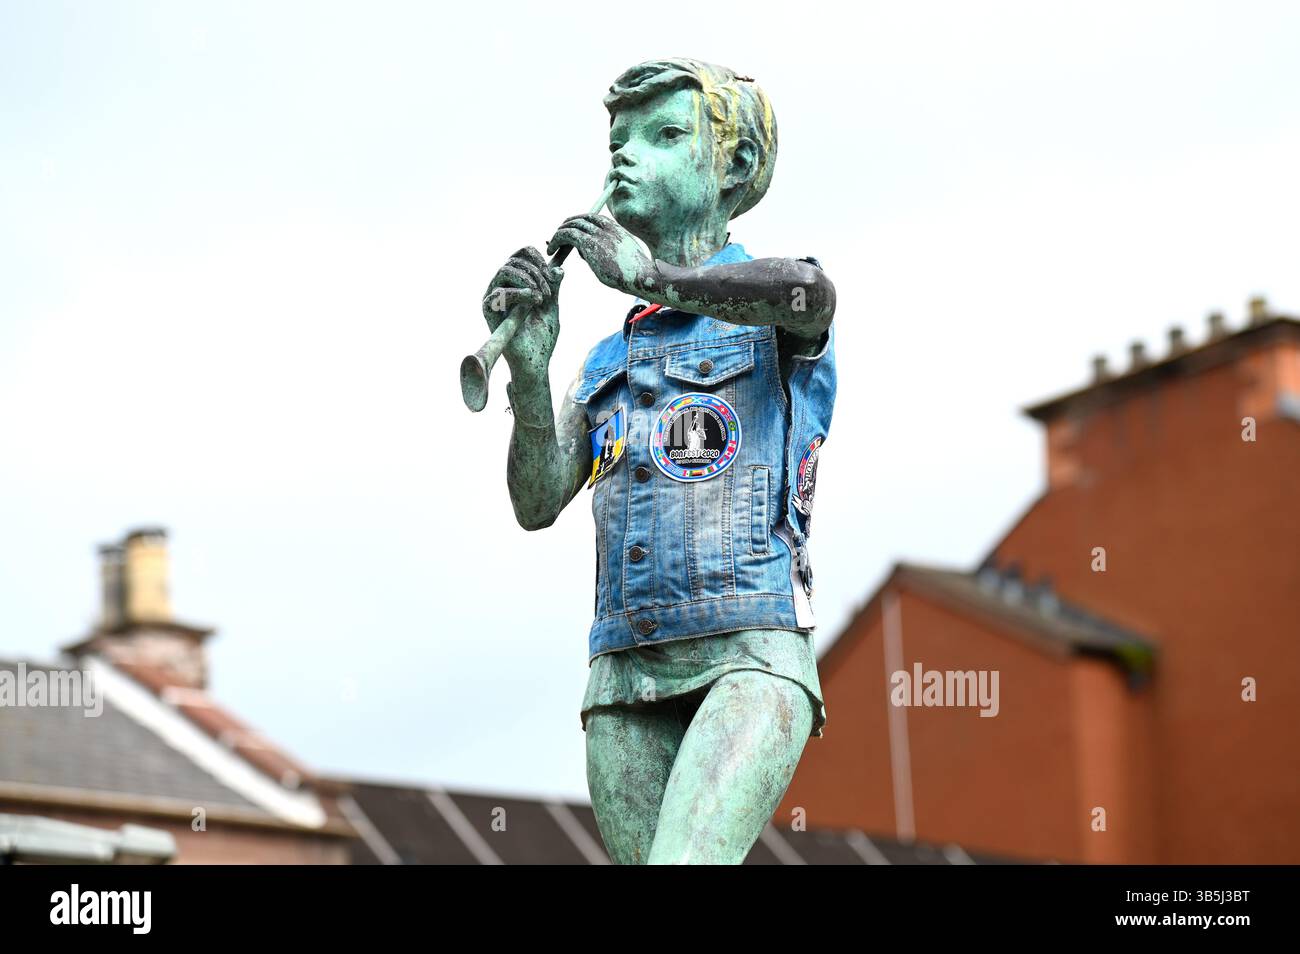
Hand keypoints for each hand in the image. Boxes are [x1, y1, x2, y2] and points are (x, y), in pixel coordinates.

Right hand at [481, 247, 563, 379]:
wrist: (535, 362)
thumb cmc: (541, 338)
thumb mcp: (552, 306)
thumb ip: (553, 286)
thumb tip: (559, 268)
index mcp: (515, 284)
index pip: (521, 256)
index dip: (537, 258)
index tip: (552, 273)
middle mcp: (501, 287)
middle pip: (514, 259)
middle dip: (537, 272)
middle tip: (550, 291)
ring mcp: (493, 298)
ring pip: (506, 269)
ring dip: (529, 280)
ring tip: (542, 298)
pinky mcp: (488, 310)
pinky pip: (500, 291)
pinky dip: (520, 293)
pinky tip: (534, 302)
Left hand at [546, 214, 656, 297]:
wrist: (641, 276)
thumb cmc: (633, 272)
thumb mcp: (620, 255)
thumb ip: (604, 249)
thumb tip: (583, 253)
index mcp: (615, 227)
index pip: (592, 217)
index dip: (578, 223)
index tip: (570, 232)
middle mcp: (606, 227)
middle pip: (580, 218)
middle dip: (566, 226)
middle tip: (557, 237)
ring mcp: (598, 234)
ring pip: (571, 225)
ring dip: (559, 234)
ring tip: (552, 246)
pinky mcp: (589, 244)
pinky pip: (567, 235)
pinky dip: (556, 240)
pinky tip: (552, 251)